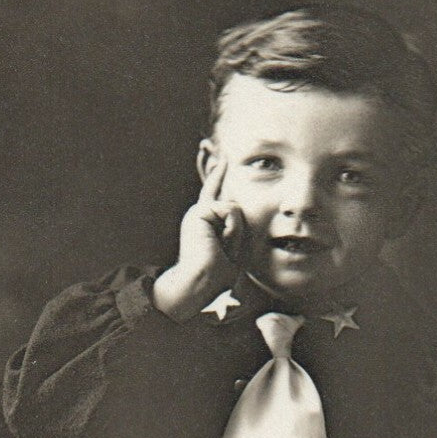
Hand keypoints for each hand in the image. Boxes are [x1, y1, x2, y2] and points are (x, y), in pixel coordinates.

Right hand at [153, 158, 245, 319]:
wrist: (201, 282)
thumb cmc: (218, 273)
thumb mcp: (234, 246)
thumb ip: (237, 225)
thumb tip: (233, 205)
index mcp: (206, 222)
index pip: (213, 193)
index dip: (216, 173)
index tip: (220, 155)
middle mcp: (200, 214)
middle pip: (231, 203)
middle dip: (238, 230)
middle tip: (224, 246)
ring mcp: (198, 212)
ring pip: (234, 209)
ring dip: (236, 233)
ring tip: (223, 249)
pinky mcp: (200, 211)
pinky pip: (231, 211)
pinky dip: (233, 229)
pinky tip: (221, 242)